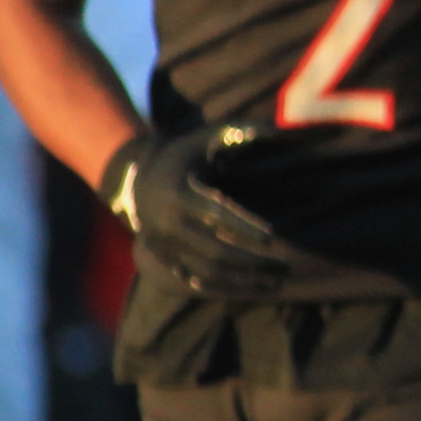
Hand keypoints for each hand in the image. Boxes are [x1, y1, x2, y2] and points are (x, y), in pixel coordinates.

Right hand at [99, 126, 293, 298]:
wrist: (135, 180)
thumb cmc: (185, 155)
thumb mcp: (206, 138)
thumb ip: (238, 133)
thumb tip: (274, 130)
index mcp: (180, 194)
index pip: (215, 214)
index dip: (244, 226)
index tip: (273, 236)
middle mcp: (167, 224)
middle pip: (213, 250)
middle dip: (251, 261)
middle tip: (284, 266)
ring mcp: (162, 245)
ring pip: (205, 272)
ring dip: (242, 281)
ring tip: (276, 283)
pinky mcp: (161, 258)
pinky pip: (192, 280)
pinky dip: (222, 288)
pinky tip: (251, 290)